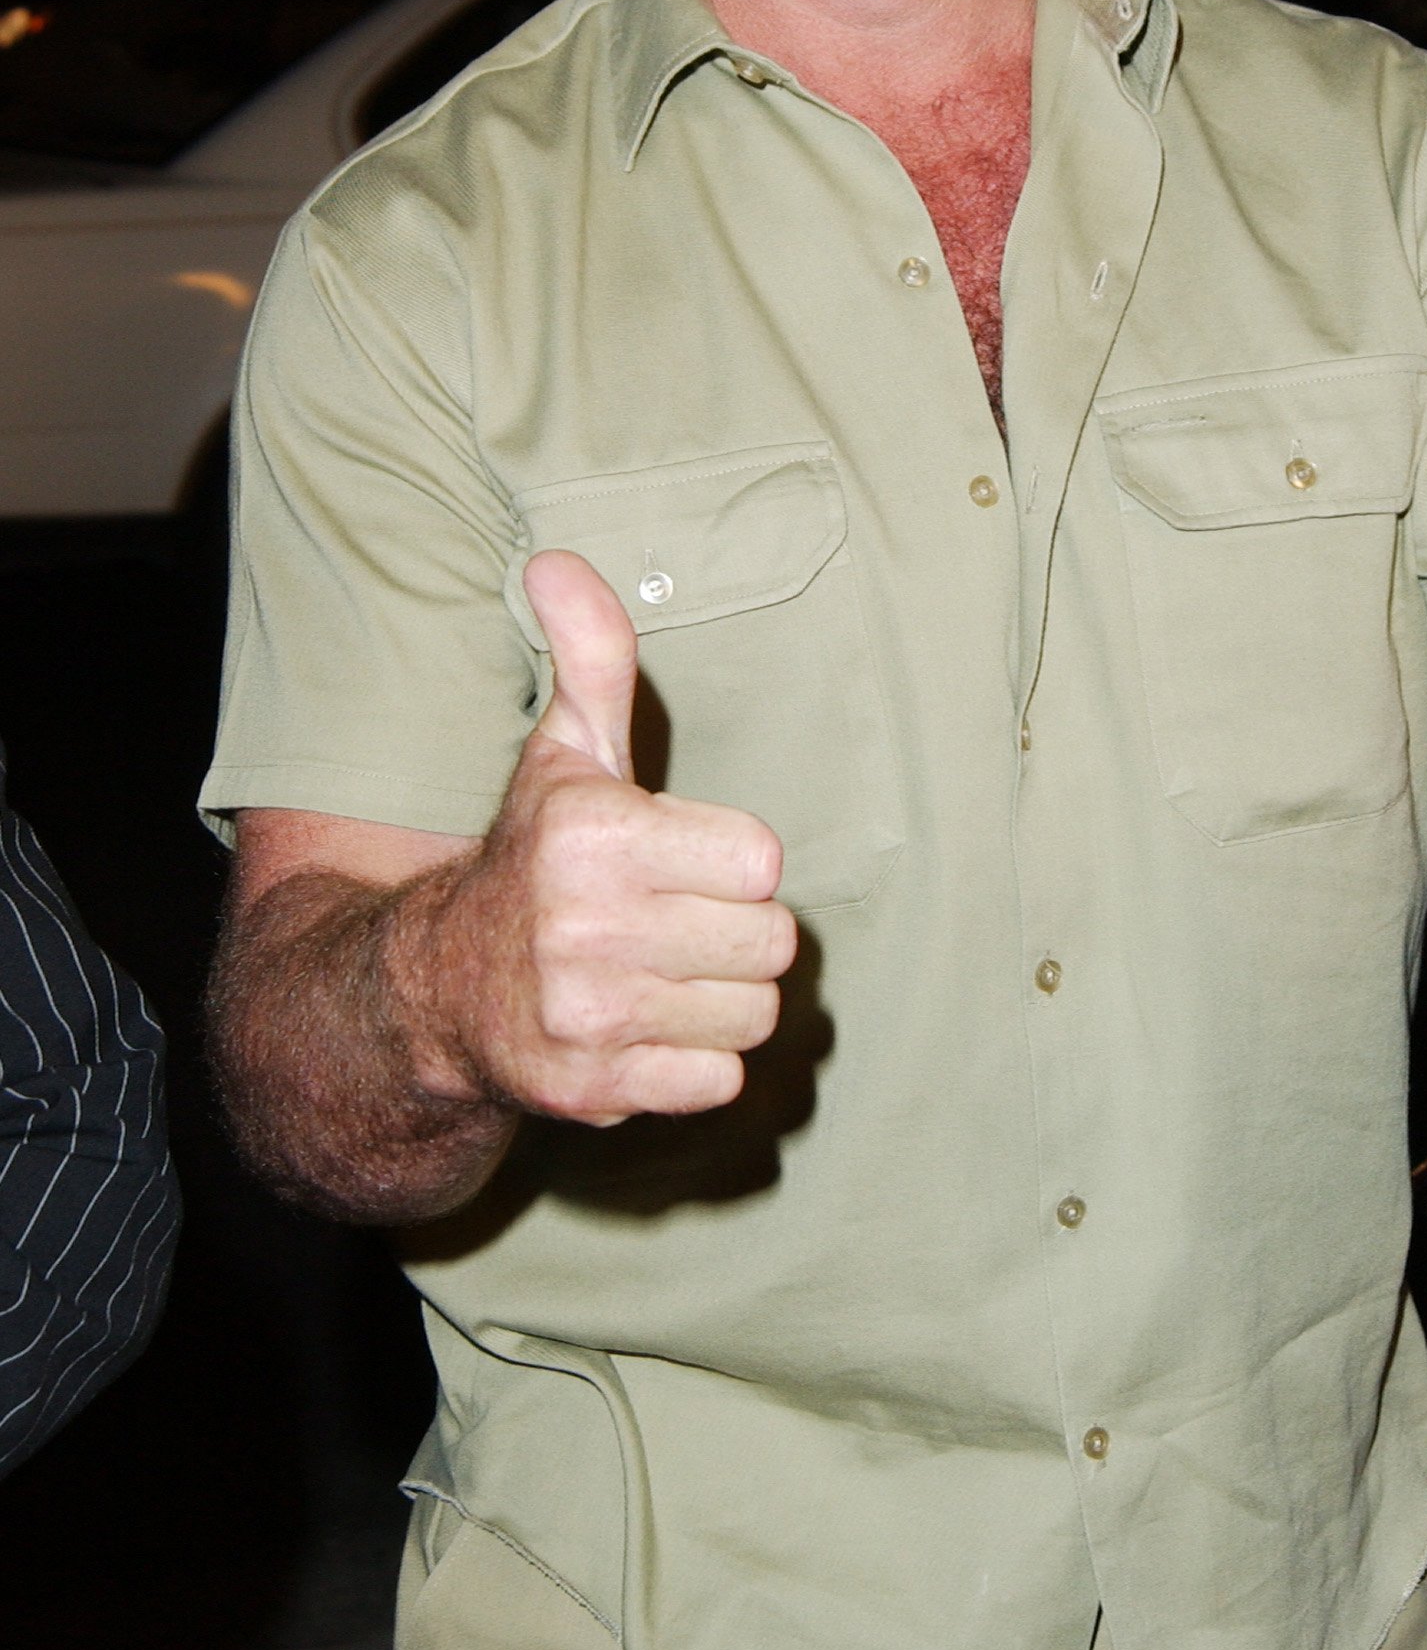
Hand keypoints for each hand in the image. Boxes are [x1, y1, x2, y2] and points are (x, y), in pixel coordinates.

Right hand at [414, 549, 796, 1124]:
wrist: (433, 990)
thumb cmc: (531, 858)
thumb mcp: (565, 751)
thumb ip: (591, 654)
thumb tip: (557, 559)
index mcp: (598, 835)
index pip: (765, 860)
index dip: (733, 863)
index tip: (682, 862)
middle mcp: (587, 926)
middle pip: (771, 944)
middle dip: (735, 935)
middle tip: (676, 925)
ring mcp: (588, 1016)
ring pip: (753, 1017)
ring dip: (719, 1002)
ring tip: (663, 977)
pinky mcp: (591, 1090)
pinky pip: (716, 1082)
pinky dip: (691, 1065)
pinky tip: (642, 1030)